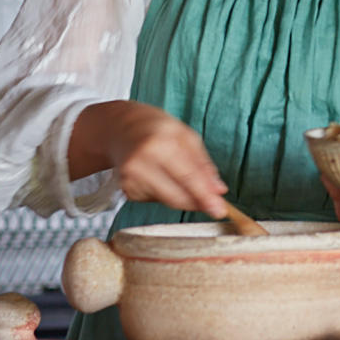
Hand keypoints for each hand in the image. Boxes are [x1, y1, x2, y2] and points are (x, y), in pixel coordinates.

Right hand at [70, 100, 228, 218]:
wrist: (120, 129)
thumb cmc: (157, 129)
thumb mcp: (185, 136)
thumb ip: (203, 164)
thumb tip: (219, 190)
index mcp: (159, 144)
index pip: (187, 176)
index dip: (204, 195)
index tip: (219, 210)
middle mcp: (141, 163)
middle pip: (176, 195)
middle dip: (198, 203)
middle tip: (215, 206)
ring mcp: (130, 179)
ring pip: (168, 201)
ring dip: (182, 196)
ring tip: (176, 173)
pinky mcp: (126, 190)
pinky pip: (156, 200)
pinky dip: (165, 193)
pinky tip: (160, 176)